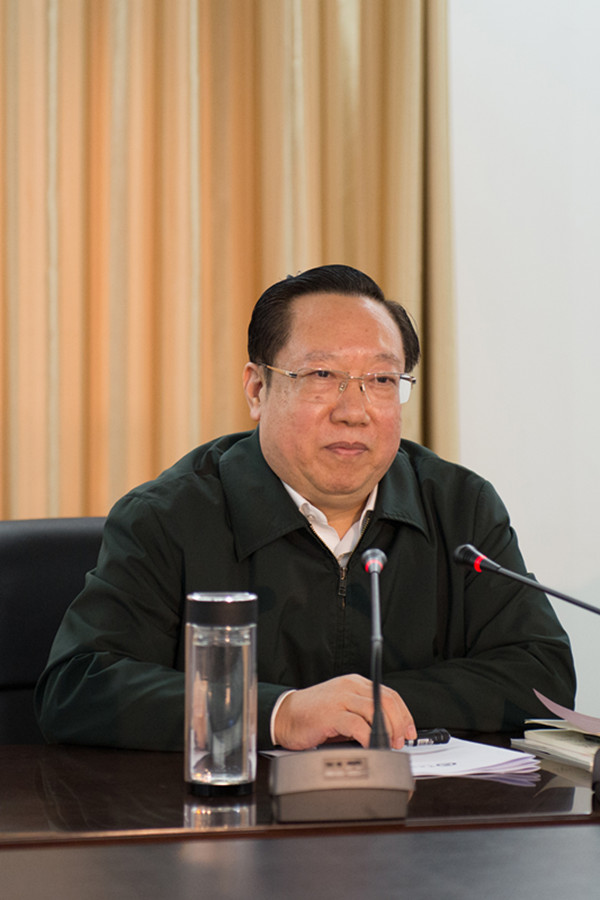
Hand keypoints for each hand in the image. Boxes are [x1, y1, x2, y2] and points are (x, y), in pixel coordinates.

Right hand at [273, 674, 415, 749]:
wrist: (284, 716)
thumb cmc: (313, 715)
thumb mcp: (344, 710)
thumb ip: (364, 715)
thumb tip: (389, 733)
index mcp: (355, 683)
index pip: (390, 694)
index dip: (405, 714)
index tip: (410, 732)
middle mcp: (350, 687)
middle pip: (387, 700)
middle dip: (400, 723)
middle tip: (401, 741)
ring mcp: (340, 698)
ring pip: (376, 709)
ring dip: (388, 730)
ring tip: (389, 745)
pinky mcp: (331, 714)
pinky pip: (358, 725)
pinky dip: (369, 738)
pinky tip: (371, 746)